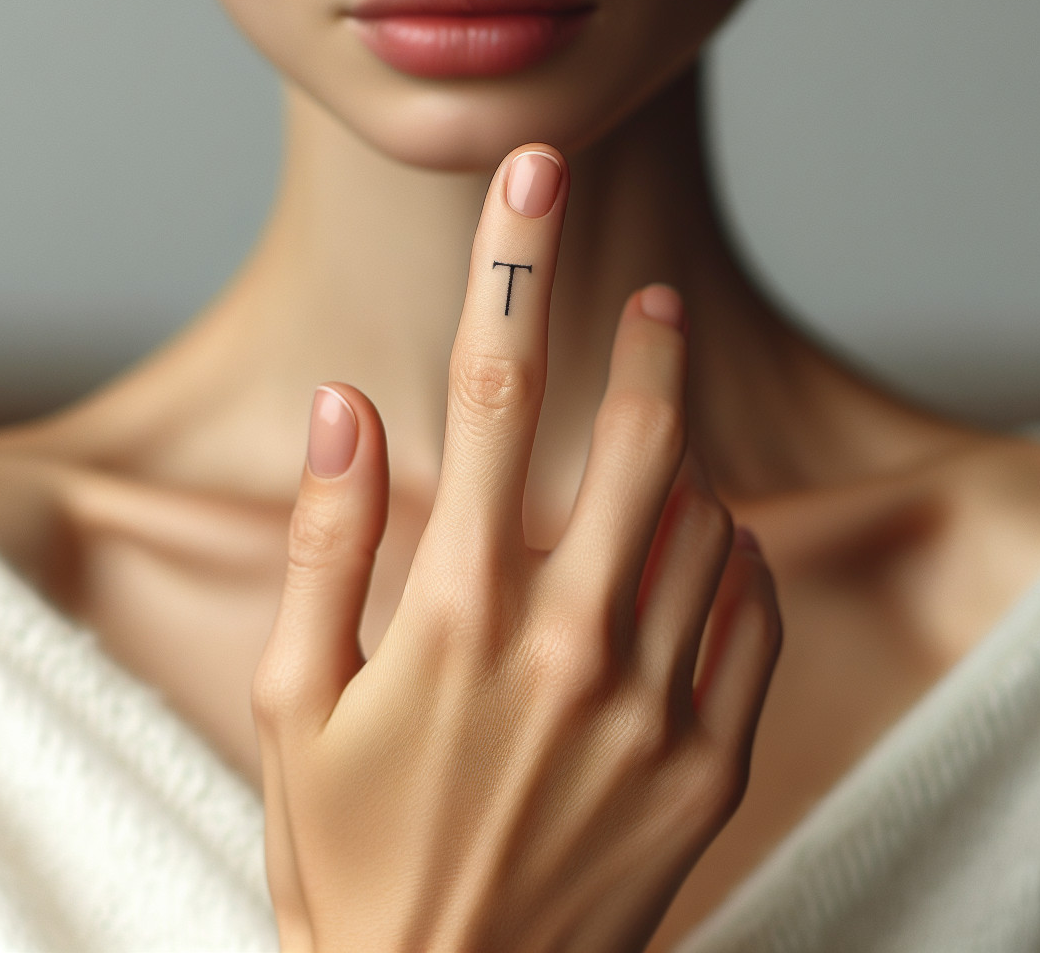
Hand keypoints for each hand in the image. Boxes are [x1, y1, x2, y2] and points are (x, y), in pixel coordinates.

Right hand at [253, 143, 783, 952]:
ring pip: (707, 527)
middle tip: (657, 305)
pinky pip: (751, 622)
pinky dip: (733, 565)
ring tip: (657, 463)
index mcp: (450, 618)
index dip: (515, 269)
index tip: (538, 180)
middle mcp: (564, 649)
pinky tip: (697, 559)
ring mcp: (650, 711)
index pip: (488, 397)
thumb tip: (346, 406)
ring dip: (686, 467)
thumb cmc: (346, 858)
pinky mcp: (707, 769)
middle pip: (639, 444)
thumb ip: (325, 544)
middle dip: (651, 350)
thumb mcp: (289, 706)